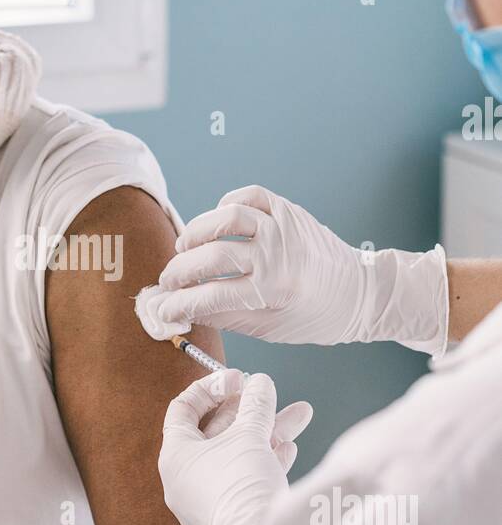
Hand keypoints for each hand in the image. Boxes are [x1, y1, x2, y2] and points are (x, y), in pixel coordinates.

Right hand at [154, 185, 447, 354]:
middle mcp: (277, 254)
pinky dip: (227, 205)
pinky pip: (250, 196)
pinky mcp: (288, 210)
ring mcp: (283, 227)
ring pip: (228, 216)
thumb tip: (183, 311)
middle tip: (169, 281)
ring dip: (198, 231)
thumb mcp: (270, 328)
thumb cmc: (315, 316)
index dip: (179, 303)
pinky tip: (218, 224)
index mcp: (272, 291)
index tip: (162, 308)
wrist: (361, 292)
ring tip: (186, 247)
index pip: (210, 296)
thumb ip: (225, 317)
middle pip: (212, 255)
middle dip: (181, 271)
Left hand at [159, 369, 312, 524]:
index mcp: (176, 455)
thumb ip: (254, 406)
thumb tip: (260, 384)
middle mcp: (186, 477)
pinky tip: (290, 447)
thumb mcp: (249, 437)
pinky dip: (266, 460)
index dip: (210, 387)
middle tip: (270, 392)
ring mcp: (208, 498)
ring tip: (301, 413)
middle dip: (250, 409)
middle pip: (217, 430)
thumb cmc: (241, 488)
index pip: (183, 409)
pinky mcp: (230, 514)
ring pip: (238, 454)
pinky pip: (245, 478)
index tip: (237, 378)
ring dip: (268, 431)